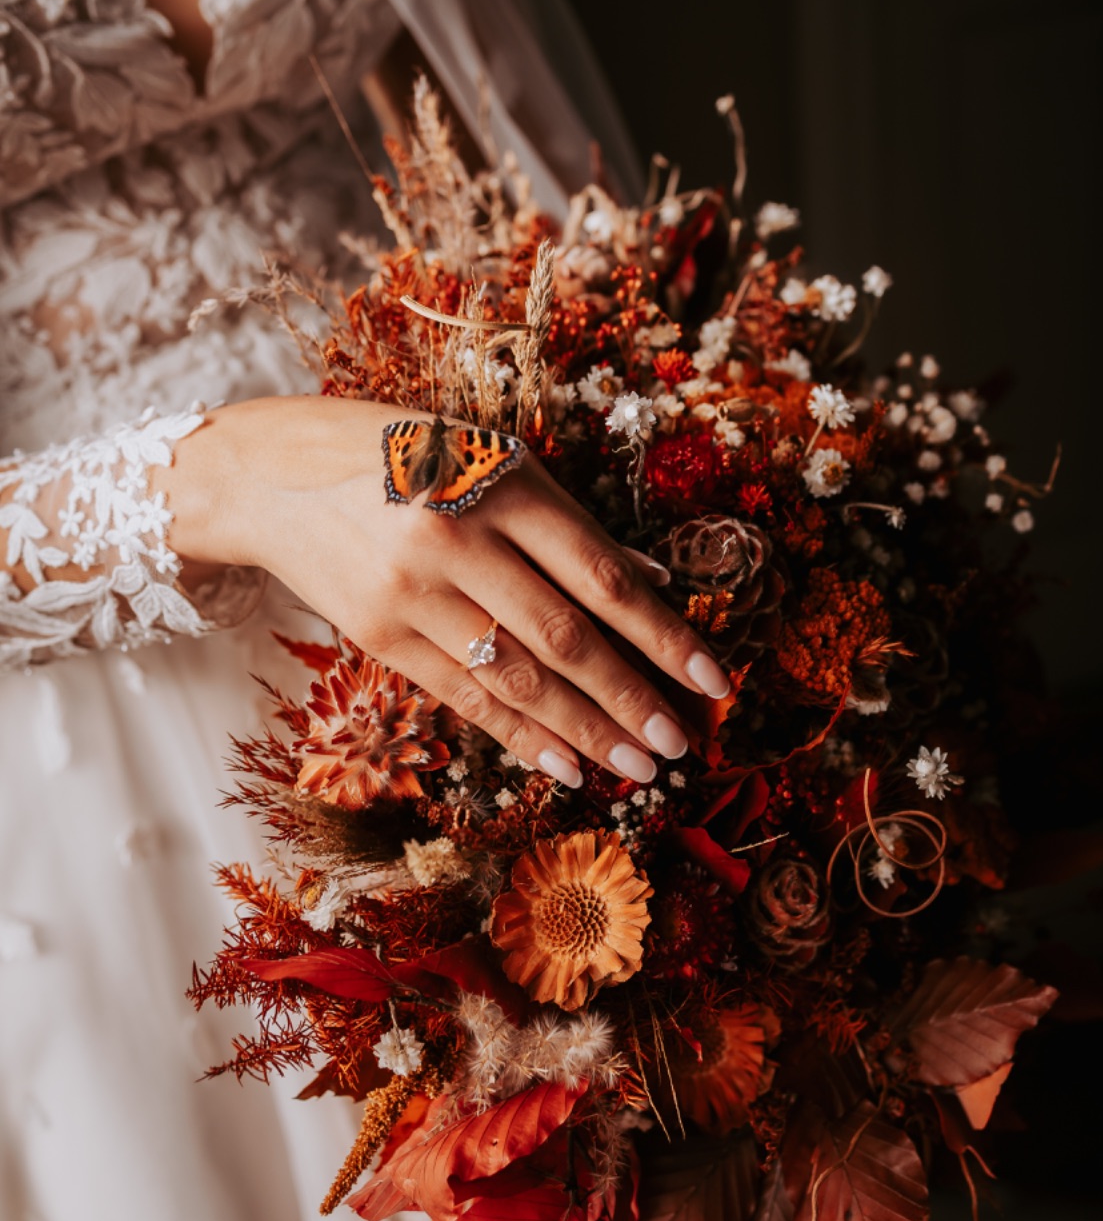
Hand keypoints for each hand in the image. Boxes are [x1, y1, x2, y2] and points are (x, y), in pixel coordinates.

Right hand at [163, 396, 729, 786]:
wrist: (272, 474)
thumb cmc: (404, 455)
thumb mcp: (492, 458)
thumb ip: (568, 522)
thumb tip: (652, 578)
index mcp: (500, 483)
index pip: (600, 575)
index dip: (662, 633)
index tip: (712, 677)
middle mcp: (457, 539)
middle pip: (564, 636)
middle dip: (631, 697)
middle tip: (682, 744)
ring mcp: (412, 593)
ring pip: (516, 677)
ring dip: (586, 729)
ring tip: (639, 765)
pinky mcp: (378, 635)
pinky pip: (464, 696)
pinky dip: (520, 734)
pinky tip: (566, 764)